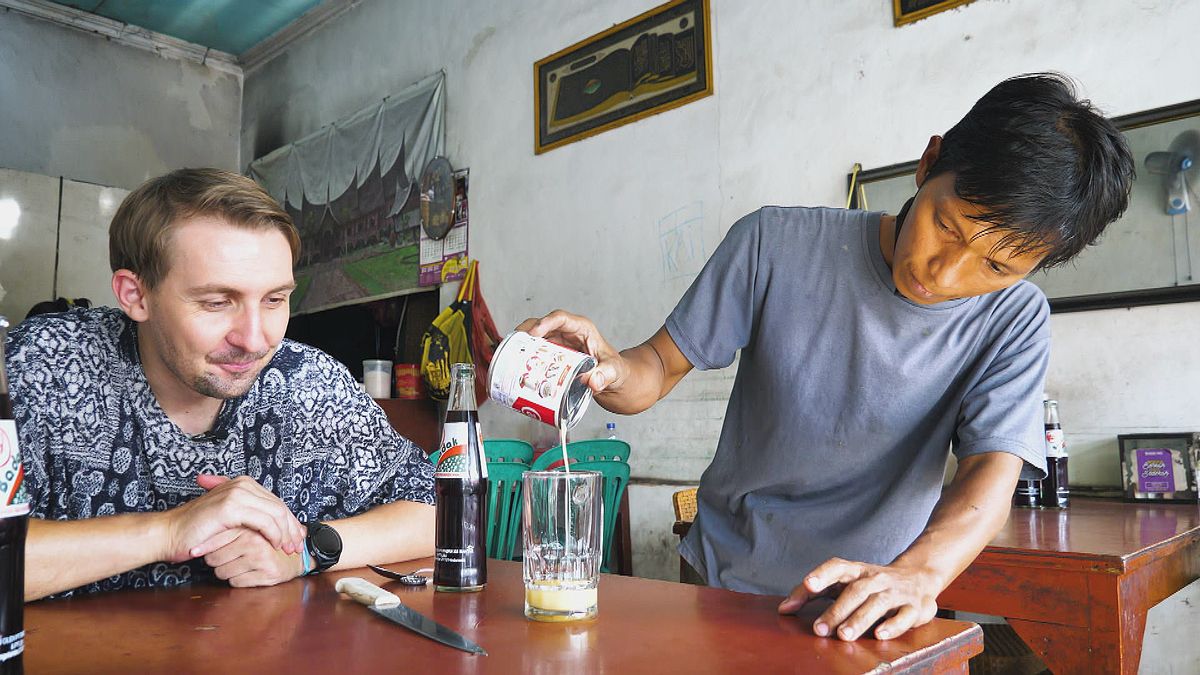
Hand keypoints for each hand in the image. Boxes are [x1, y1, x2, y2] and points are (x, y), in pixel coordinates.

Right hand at [159, 474, 306, 562]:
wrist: (170, 533)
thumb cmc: (198, 531)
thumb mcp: (229, 519)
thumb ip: (250, 517)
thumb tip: (277, 528)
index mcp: (243, 484)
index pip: (276, 502)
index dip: (290, 521)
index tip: (297, 538)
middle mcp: (242, 484)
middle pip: (279, 506)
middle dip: (292, 528)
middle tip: (297, 547)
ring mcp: (236, 493)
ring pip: (276, 513)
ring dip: (286, 534)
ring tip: (288, 550)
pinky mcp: (231, 507)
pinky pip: (264, 521)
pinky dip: (274, 534)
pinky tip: (274, 546)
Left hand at [205, 528, 304, 586]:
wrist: (295, 558)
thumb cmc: (266, 544)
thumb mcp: (247, 529)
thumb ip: (227, 527)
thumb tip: (197, 530)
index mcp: (248, 526)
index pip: (214, 540)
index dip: (203, 547)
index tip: (194, 551)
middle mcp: (255, 539)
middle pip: (213, 558)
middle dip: (218, 560)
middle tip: (228, 557)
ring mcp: (261, 556)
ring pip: (222, 572)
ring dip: (226, 572)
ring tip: (239, 565)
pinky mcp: (267, 572)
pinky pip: (235, 582)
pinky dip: (238, 580)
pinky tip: (248, 573)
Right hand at [516, 310, 624, 393]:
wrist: (614, 381)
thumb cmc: (616, 371)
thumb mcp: (613, 372)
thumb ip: (605, 375)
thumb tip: (591, 380)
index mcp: (582, 329)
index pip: (561, 319)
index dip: (545, 323)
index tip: (534, 333)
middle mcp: (567, 334)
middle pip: (541, 325)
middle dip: (525, 333)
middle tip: (514, 345)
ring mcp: (558, 345)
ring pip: (534, 339)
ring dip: (521, 346)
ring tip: (509, 357)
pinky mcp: (552, 357)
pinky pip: (535, 354)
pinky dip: (524, 358)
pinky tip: (515, 368)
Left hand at [777, 558, 940, 640]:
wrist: (919, 577)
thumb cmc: (871, 583)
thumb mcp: (843, 582)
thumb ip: (812, 594)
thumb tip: (784, 609)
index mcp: (856, 571)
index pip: (837, 567)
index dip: (822, 574)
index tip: (808, 584)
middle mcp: (875, 578)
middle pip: (855, 591)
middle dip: (837, 610)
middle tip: (820, 628)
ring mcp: (896, 592)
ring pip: (877, 603)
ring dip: (859, 619)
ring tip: (844, 635)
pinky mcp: (914, 607)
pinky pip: (904, 616)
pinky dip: (892, 625)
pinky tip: (880, 634)